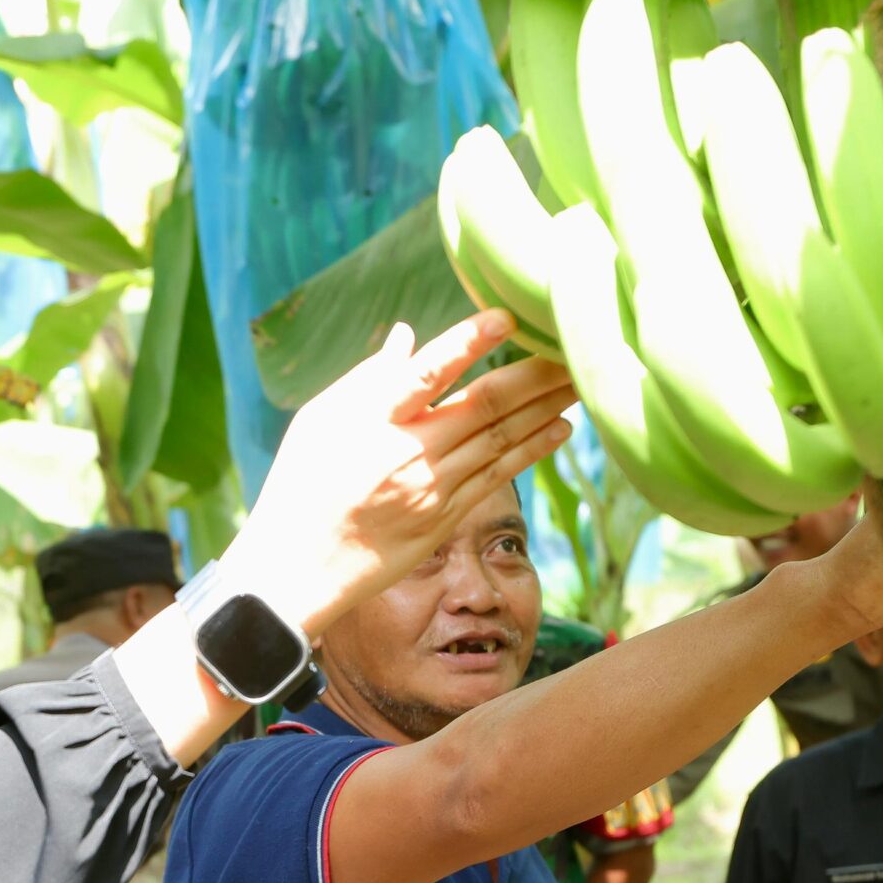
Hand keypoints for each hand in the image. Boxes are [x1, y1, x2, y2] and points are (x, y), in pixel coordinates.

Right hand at [225, 312, 575, 636]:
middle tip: (573, 348)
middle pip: (485, 405)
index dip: (470, 342)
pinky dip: (531, 451)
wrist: (302, 564)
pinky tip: (559, 430)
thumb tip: (406, 335)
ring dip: (546, 409)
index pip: (429, 371)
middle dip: (535, 375)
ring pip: (502, 440)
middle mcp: (409, 452)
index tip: (507, 318)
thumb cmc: (302, 483)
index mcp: (373, 418)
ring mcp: (432, 488)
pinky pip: (498, 477)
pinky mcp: (445, 517)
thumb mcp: (319, 419)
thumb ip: (368, 377)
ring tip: (581, 382)